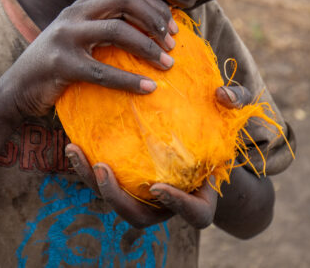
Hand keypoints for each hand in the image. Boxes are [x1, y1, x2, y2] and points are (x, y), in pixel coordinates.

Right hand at [2, 0, 177, 117]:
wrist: (17, 89)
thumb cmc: (56, 67)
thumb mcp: (78, 39)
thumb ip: (103, 29)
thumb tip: (152, 31)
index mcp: (82, 7)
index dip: (156, 8)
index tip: (173, 29)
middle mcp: (73, 15)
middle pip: (126, 2)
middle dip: (156, 21)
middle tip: (172, 44)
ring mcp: (65, 37)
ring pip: (118, 31)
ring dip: (149, 48)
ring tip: (168, 65)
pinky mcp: (61, 64)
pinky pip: (104, 71)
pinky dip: (130, 81)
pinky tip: (149, 88)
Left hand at [64, 84, 256, 228]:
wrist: (200, 141)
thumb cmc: (220, 128)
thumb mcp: (232, 113)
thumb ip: (236, 101)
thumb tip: (222, 93)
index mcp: (200, 197)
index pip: (195, 214)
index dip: (178, 204)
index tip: (159, 186)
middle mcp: (168, 203)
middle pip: (139, 216)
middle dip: (116, 198)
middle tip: (101, 168)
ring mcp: (144, 196)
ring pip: (114, 199)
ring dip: (91, 180)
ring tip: (75, 150)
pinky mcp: (126, 180)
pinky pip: (103, 180)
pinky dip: (86, 165)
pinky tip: (73, 140)